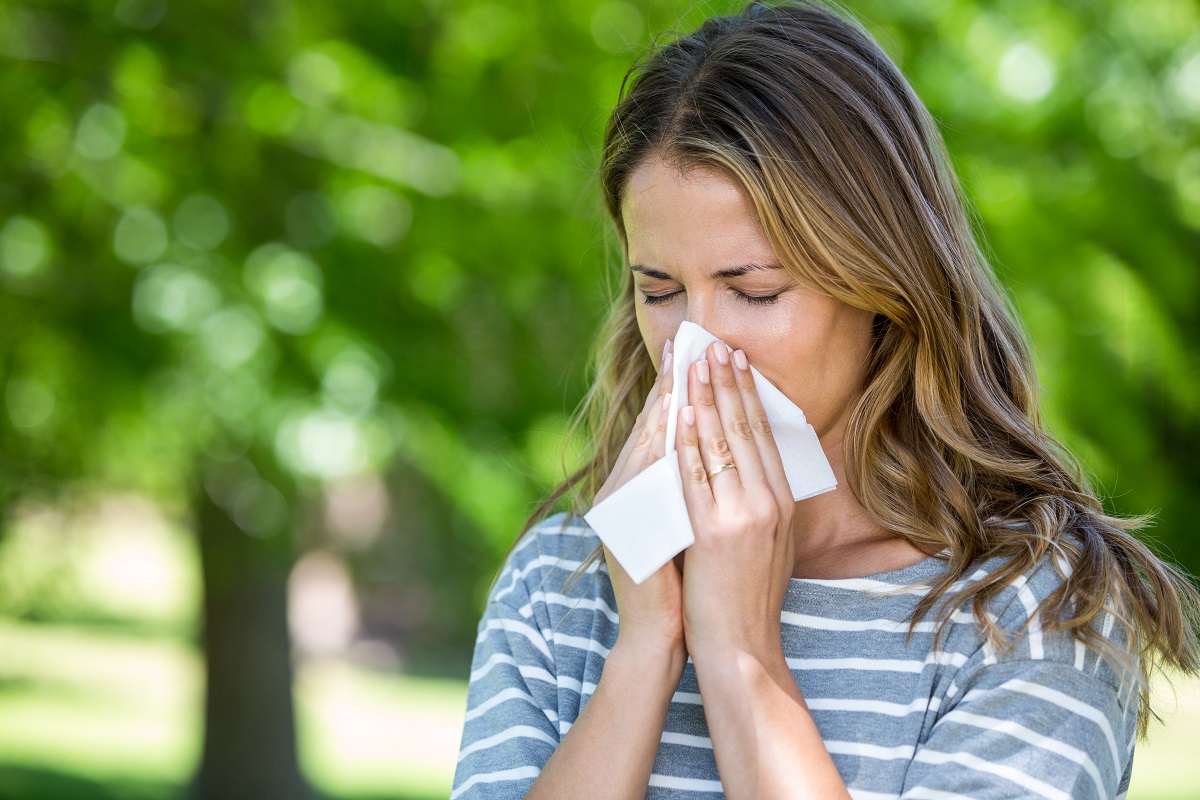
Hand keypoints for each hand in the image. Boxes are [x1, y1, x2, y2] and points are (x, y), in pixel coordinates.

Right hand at [595, 340, 685, 660]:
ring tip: (689, 363)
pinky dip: (662, 442)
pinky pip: (646, 473)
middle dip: (672, 381)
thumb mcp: (685, 523)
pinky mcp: (626, 523)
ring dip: (670, 399)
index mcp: (636, 489)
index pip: (659, 427)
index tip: (693, 352)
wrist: (662, 634)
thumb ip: (692, 486)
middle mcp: (621, 490)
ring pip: (646, 440)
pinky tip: (677, 416)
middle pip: (650, 424)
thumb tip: (718, 445)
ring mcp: (621, 506)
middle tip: (690, 340)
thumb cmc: (682, 582)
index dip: (675, 388)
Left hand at [675, 342, 794, 663]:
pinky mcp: (714, 532)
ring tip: (695, 363)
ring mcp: (743, 516)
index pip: (766, 436)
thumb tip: (753, 469)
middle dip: (729, 384)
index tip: (737, 362)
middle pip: (747, 429)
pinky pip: (697, 475)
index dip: (750, 395)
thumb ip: (764, 505)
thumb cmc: (750, 599)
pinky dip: (687, 440)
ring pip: (722, 443)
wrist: (742, 648)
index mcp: (783, 504)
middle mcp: (769, 503)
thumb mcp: (773, 545)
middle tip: (716, 346)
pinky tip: (679, 413)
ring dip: (707, 398)